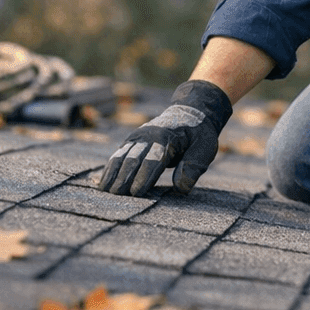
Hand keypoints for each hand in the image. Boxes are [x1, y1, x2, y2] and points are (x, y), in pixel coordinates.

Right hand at [99, 80, 231, 195]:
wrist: (190, 112)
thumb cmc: (199, 134)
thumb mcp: (205, 148)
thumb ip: (193, 167)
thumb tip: (181, 188)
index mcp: (167, 138)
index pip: (154, 160)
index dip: (144, 177)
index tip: (137, 193)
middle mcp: (149, 136)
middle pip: (133, 159)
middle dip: (124, 178)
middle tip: (117, 197)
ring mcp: (138, 137)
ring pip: (122, 156)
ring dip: (113, 173)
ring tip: (105, 191)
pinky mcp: (132, 140)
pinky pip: (118, 154)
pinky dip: (110, 168)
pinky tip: (103, 182)